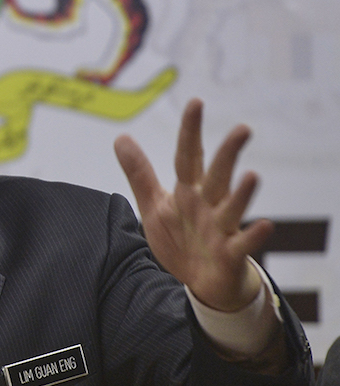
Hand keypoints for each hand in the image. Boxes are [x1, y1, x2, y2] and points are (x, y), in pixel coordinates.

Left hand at [114, 99, 271, 311]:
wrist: (199, 283)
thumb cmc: (180, 238)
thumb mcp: (152, 204)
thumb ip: (139, 172)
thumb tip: (121, 137)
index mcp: (188, 190)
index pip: (188, 156)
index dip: (190, 132)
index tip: (196, 103)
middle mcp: (208, 205)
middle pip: (217, 176)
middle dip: (227, 154)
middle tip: (243, 129)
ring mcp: (221, 229)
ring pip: (233, 207)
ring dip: (243, 193)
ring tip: (252, 174)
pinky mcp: (230, 254)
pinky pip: (243, 244)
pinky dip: (253, 235)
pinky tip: (265, 224)